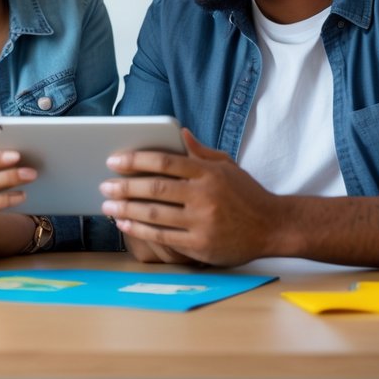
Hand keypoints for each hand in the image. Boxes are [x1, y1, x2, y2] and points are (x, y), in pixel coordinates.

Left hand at [100, 129, 279, 266]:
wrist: (275, 227)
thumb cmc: (248, 195)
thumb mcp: (228, 166)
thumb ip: (201, 152)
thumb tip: (179, 133)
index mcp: (208, 172)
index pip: (164, 162)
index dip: (135, 160)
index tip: (113, 161)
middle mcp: (204, 196)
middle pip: (154, 188)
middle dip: (124, 187)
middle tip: (104, 186)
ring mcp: (202, 222)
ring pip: (154, 215)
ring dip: (126, 210)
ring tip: (107, 207)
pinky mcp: (200, 246)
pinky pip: (163, 238)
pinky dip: (139, 231)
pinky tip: (125, 225)